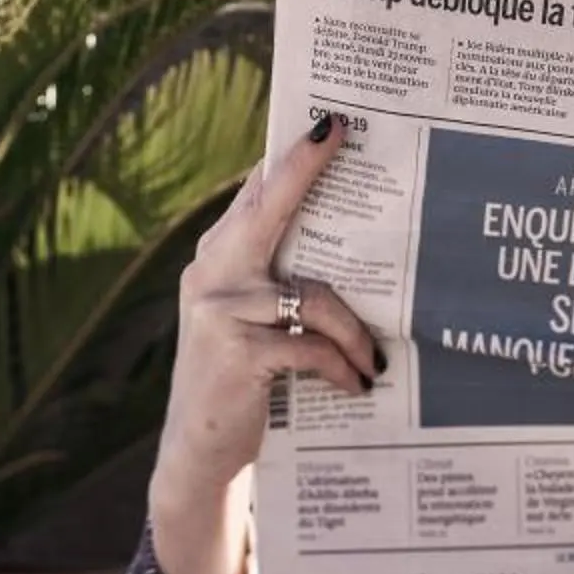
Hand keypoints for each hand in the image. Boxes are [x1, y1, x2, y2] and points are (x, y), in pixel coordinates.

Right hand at [151, 112, 383, 512]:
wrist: (196, 450)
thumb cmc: (240, 378)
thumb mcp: (249, 320)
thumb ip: (275, 278)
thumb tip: (343, 242)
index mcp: (217, 256)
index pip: (255, 194)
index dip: (290, 158)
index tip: (327, 122)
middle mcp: (211, 272)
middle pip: (267, 207)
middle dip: (304, 169)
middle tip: (339, 134)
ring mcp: (220, 311)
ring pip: (312, 296)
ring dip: (355, 331)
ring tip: (376, 358)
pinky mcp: (237, 353)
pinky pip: (310, 347)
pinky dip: (341, 365)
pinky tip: (357, 383)